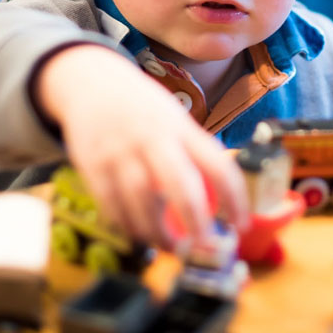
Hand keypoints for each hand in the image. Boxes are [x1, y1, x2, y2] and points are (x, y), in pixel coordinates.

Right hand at [34, 44, 248, 248]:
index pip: (217, 165)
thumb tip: (219, 200)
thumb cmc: (142, 107)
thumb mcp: (174, 118)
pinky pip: (111, 205)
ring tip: (171, 247)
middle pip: (180, 185)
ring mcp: (121, 152)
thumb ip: (193, 154)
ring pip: (142, 202)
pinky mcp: (93, 165)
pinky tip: (139, 233)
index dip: (234, 199)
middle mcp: (152, 138)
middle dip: (197, 223)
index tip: (241, 225)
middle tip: (205, 249)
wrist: (91, 82)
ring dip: (158, 234)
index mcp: (181, 128)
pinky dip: (127, 226)